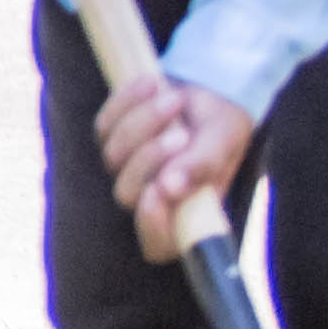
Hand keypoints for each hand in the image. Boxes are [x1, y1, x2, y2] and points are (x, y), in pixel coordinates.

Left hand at [95, 71, 253, 263]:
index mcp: (185, 212)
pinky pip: (104, 124)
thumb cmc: (221, 126)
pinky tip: (153, 83)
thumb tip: (172, 188)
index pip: (157, 245)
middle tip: (181, 134)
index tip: (158, 192)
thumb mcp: (223, 144)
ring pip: (112, 156)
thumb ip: (203, 166)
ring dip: (142, 123)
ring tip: (175, 98)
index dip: (151, 227)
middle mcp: (151, 196)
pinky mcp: (111, 136)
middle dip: (150, 160)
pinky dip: (127, 101)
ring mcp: (127, 168)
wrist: (211, 89)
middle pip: (125, 194)